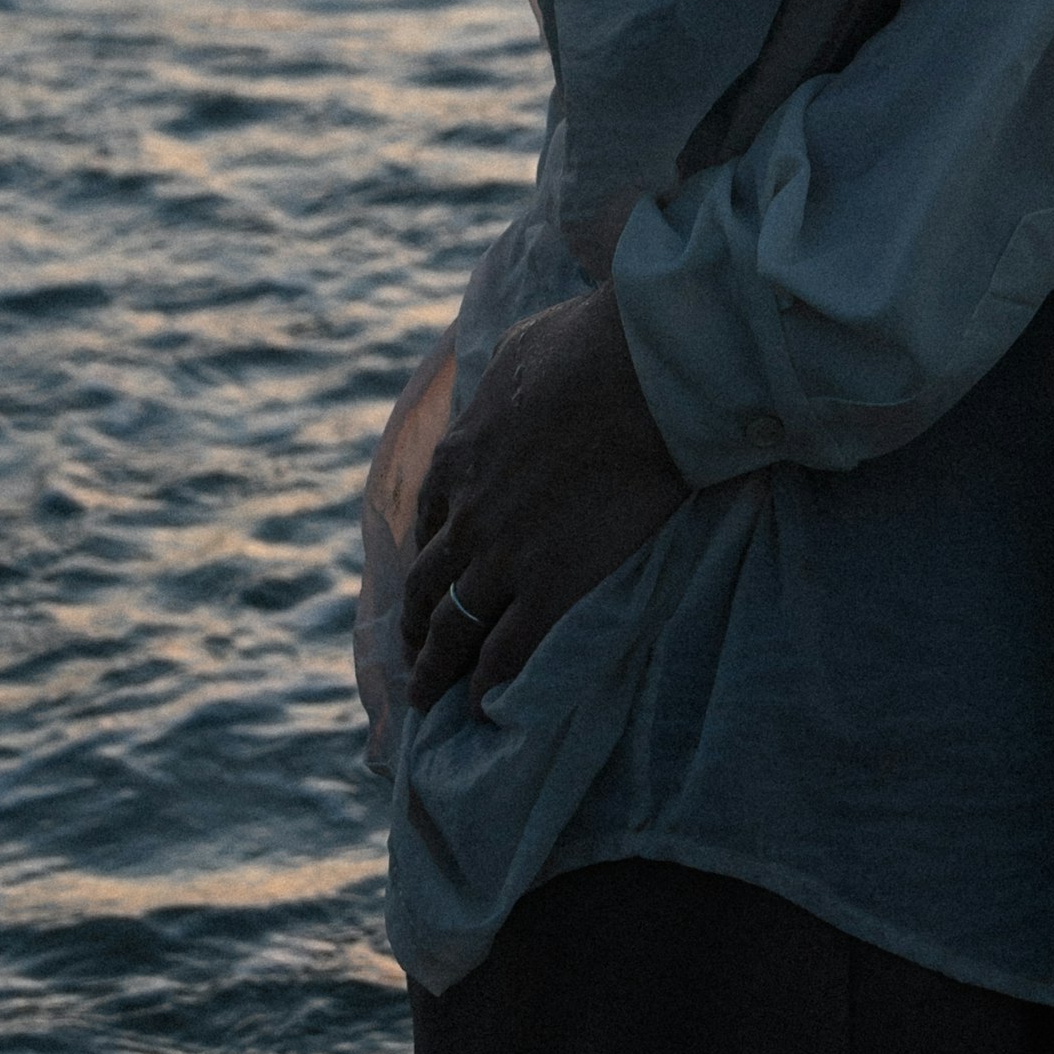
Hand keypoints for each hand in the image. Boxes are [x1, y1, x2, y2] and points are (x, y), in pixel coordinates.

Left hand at [399, 285, 689, 711]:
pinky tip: (484, 706)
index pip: (426, 520)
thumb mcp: (522, 348)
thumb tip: (506, 383)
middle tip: (412, 655)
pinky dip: (488, 685)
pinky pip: (504, 652)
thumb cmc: (591, 347)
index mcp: (458, 457)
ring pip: (453, 628)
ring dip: (435, 668)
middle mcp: (467, 516)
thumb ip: (501, 381)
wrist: (642, 377)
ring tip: (427, 699)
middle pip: (426, 586)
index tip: (427, 580)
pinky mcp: (549, 587)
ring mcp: (503, 556)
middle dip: (415, 626)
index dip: (425, 555)